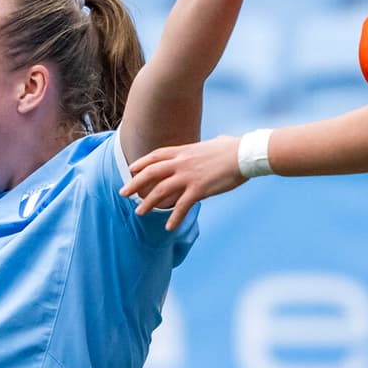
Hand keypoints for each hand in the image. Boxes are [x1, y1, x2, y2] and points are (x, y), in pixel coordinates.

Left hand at [120, 135, 245, 229]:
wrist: (245, 154)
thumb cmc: (233, 148)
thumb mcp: (212, 143)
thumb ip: (206, 147)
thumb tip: (216, 141)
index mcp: (183, 150)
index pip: (155, 156)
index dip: (141, 163)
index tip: (131, 170)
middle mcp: (181, 162)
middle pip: (150, 173)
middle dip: (134, 184)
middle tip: (122, 193)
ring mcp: (188, 176)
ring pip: (160, 191)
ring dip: (148, 203)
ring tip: (139, 213)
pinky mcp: (199, 189)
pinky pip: (181, 206)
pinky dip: (174, 218)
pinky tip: (168, 227)